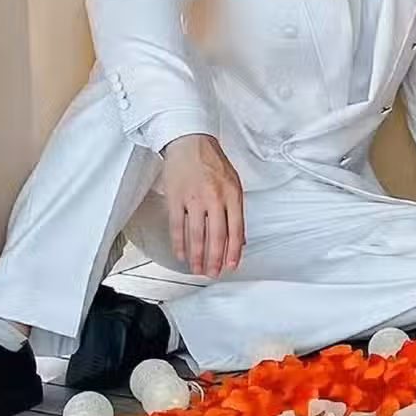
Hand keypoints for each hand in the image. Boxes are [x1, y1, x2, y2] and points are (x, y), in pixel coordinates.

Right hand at [160, 134, 243, 276]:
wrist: (190, 142)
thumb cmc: (213, 162)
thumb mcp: (234, 184)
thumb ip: (237, 211)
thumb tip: (239, 239)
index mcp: (233, 195)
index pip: (236, 229)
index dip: (233, 251)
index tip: (232, 266)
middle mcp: (215, 198)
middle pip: (216, 236)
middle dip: (216, 259)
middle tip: (214, 273)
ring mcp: (194, 199)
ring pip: (196, 235)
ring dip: (198, 256)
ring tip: (198, 269)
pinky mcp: (176, 198)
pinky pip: (177, 226)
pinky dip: (179, 243)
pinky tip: (181, 255)